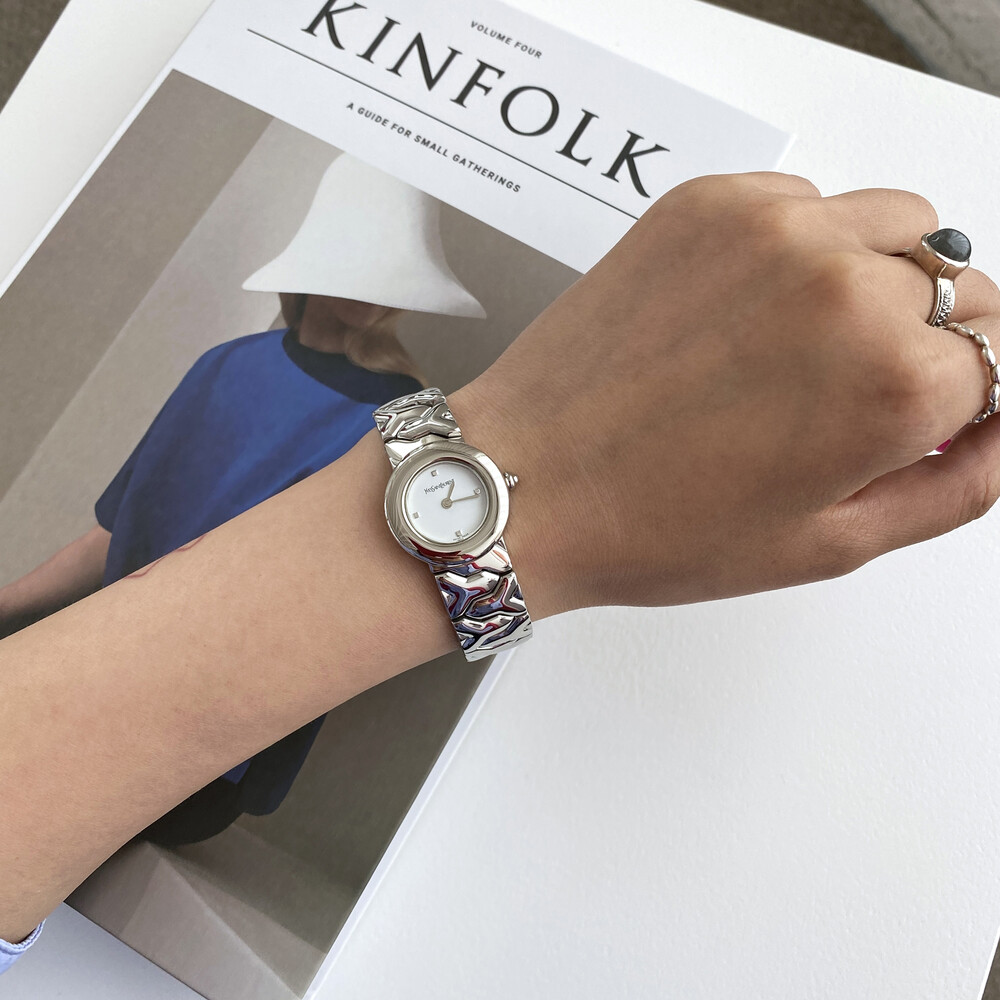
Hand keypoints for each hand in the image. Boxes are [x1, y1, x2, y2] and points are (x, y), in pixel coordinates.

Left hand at [450, 172, 999, 613]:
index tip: (934, 412)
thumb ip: (955, 485)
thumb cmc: (656, 527)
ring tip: (810, 346)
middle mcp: (849, 283)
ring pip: (901, 226)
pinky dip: (808, 247)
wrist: (528, 481)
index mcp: (896, 381)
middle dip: (930, 342)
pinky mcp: (713, 202)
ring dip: (885, 279)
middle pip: (962, 289)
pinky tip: (750, 312)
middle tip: (857, 392)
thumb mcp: (829, 543)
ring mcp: (777, 228)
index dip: (970, 396)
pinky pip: (812, 201)